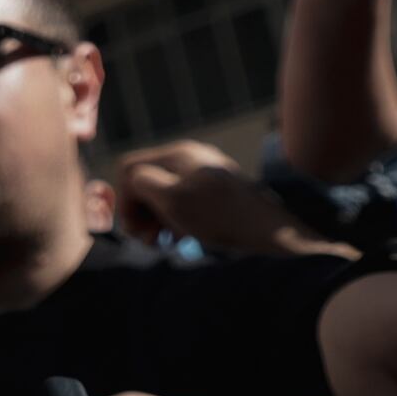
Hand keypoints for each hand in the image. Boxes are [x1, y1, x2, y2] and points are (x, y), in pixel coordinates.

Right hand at [107, 141, 329, 258]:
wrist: (272, 234)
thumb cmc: (219, 216)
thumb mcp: (172, 197)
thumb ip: (142, 181)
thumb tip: (130, 178)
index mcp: (178, 154)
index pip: (130, 167)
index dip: (124, 198)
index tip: (134, 228)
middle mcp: (192, 158)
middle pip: (147, 180)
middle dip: (141, 211)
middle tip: (148, 240)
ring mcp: (207, 175)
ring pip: (165, 194)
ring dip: (157, 219)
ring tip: (163, 242)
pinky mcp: (219, 194)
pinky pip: (185, 203)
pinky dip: (176, 220)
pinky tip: (183, 238)